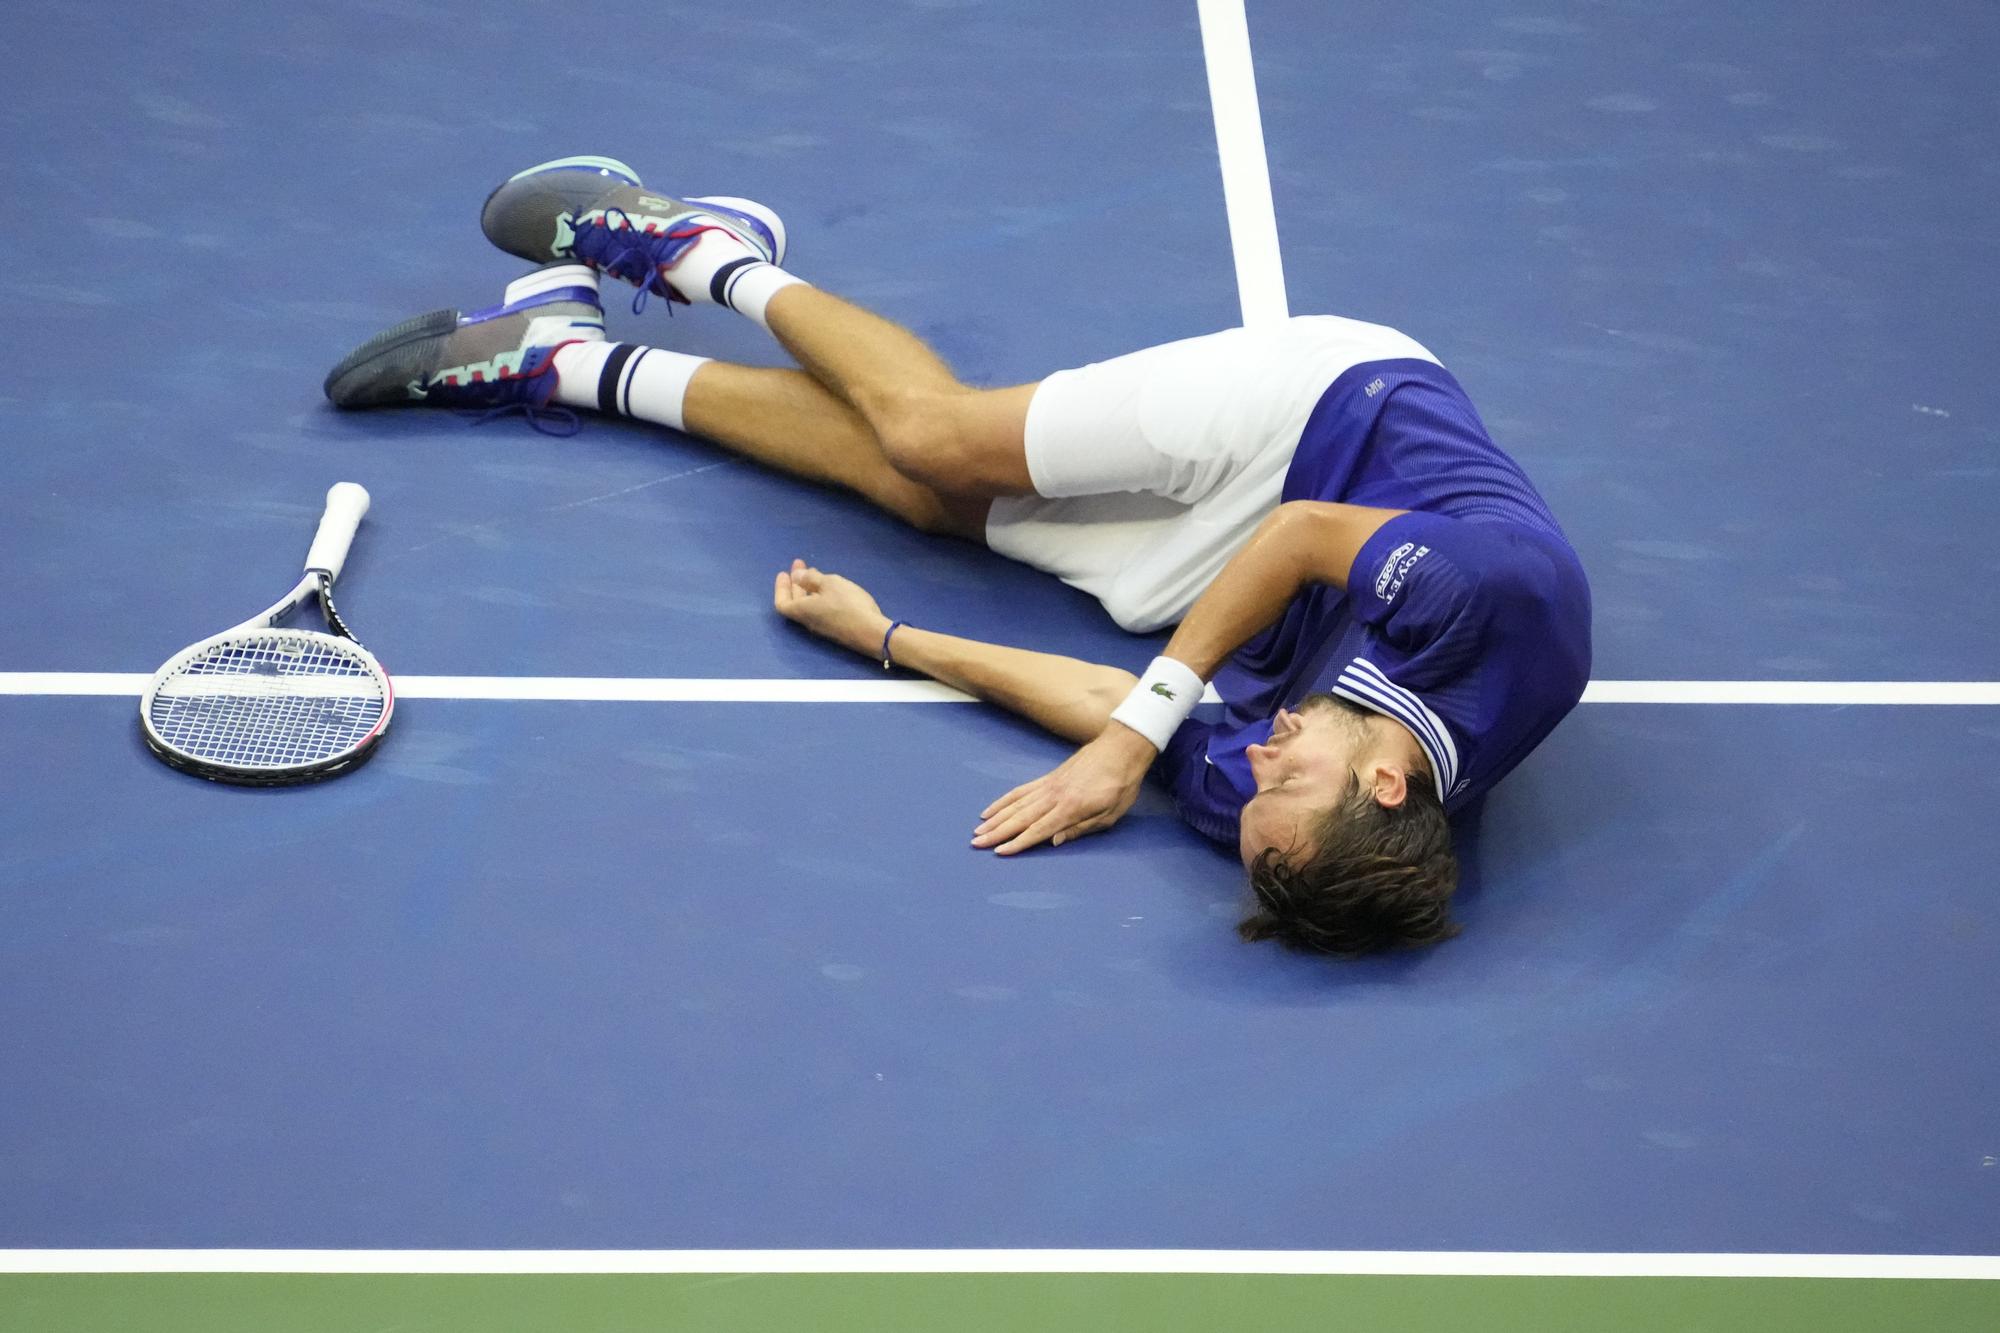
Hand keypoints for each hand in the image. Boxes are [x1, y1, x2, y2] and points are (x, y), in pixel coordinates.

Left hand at [773, 559, 890, 657]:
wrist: (872, 633)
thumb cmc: (848, 604)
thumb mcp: (829, 584)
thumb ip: (810, 578)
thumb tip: (795, 576)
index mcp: (802, 611)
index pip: (782, 602)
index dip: (781, 587)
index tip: (784, 572)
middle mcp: (809, 621)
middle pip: (796, 603)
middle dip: (797, 583)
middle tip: (801, 566)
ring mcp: (824, 628)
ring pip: (810, 606)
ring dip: (809, 589)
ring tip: (816, 574)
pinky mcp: (837, 629)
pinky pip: (822, 610)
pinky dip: (820, 597)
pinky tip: (831, 589)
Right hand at [973, 724, 1155, 854]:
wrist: (1121, 748)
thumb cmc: (1120, 785)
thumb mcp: (1110, 815)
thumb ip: (1080, 829)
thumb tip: (1053, 841)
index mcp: (1070, 808)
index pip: (1038, 830)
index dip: (1018, 843)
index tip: (999, 853)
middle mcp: (1054, 796)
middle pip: (1020, 818)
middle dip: (997, 833)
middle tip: (976, 844)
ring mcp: (1048, 785)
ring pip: (1015, 804)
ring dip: (995, 818)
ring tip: (978, 830)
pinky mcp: (1048, 777)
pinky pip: (1020, 791)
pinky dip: (1003, 800)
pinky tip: (991, 809)